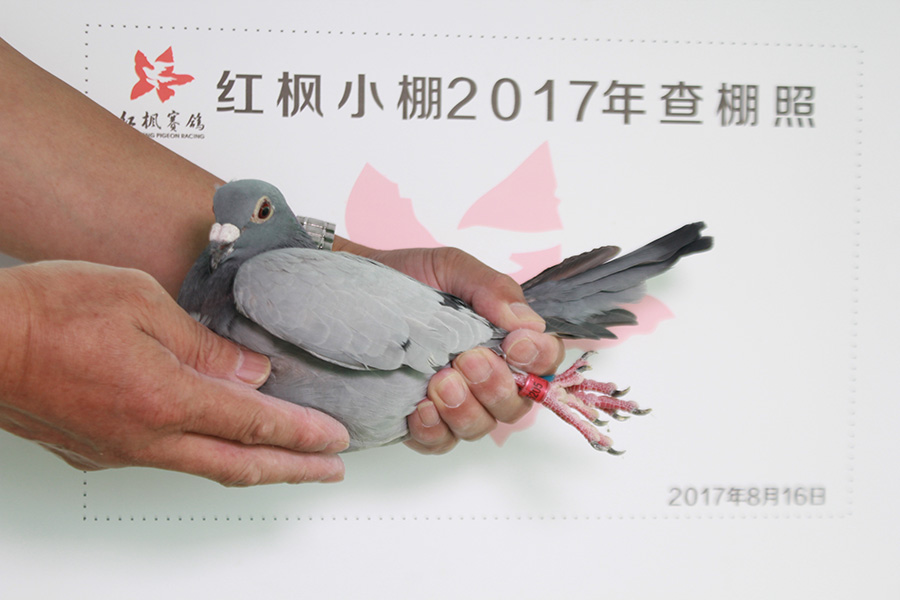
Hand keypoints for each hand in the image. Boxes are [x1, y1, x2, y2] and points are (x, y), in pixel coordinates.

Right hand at [0, 261, 348, 485]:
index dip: (302, 434)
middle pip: (239, 463)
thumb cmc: (49, 310)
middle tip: (331, 469)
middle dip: (294, 467)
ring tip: (289, 461)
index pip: (255, 424)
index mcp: (165, 398)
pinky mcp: (97, 452)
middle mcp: (145, 437)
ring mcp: (119, 451)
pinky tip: (217, 441)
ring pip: (203, 466)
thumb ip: (203, 344)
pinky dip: (207, 453)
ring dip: (254, 465)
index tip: (337, 439)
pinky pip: (167, 458)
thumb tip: (250, 373)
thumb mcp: (140, 302)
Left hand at [368, 247, 564, 453]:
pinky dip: (433, 431)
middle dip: (496, 386)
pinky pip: (439, 443)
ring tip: (438, 383)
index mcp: (502, 339)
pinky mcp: (419, 423)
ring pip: (480, 427)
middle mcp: (485, 377)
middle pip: (516, 404)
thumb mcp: (449, 268)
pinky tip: (418, 409)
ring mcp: (453, 404)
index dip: (539, 358)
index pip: (543, 361)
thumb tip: (525, 320)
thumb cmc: (405, 279)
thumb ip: (491, 288)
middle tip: (467, 360)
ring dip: (465, 410)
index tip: (514, 344)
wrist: (349, 292)